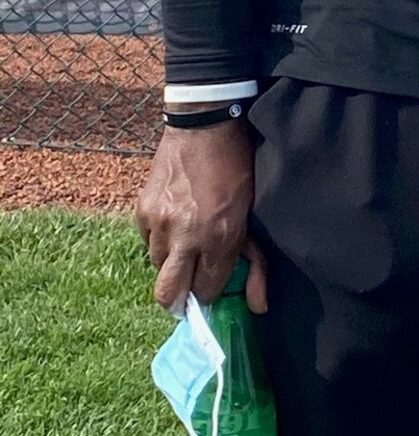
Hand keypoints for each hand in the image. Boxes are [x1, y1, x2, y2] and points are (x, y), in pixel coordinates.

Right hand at [135, 119, 266, 312]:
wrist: (205, 127)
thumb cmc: (236, 170)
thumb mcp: (251, 215)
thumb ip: (256, 264)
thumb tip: (259, 308)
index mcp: (219, 238)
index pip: (205, 292)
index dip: (208, 295)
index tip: (211, 288)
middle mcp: (186, 236)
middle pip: (167, 295)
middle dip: (179, 299)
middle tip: (188, 290)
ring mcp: (160, 223)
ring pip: (157, 267)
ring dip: (170, 264)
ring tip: (186, 244)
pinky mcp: (142, 211)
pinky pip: (146, 242)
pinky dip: (159, 241)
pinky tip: (175, 223)